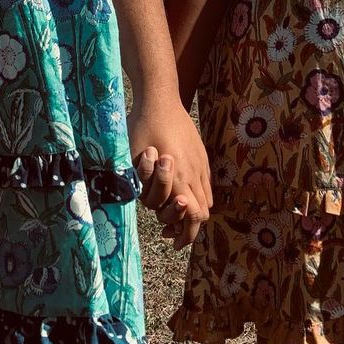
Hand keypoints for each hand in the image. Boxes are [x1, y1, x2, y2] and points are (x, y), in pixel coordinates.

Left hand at [131, 99, 212, 249]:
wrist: (160, 100)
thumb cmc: (141, 129)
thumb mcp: (135, 161)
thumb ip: (145, 186)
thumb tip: (149, 205)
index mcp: (178, 177)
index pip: (192, 216)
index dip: (185, 235)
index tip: (172, 244)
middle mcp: (193, 173)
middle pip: (202, 212)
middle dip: (188, 227)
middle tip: (170, 233)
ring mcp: (200, 163)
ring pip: (207, 199)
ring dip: (193, 210)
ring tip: (175, 212)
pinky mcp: (201, 155)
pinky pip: (206, 183)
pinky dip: (197, 194)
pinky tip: (182, 191)